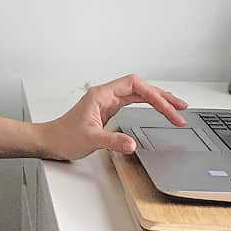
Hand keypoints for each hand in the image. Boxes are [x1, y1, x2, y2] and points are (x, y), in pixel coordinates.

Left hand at [39, 74, 188, 160]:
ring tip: (176, 107)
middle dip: (162, 97)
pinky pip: (133, 102)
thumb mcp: (90, 140)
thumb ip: (112, 141)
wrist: (50, 141)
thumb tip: (132, 144)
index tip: (169, 111)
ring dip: (157, 100)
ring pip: (138, 94)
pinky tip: (157, 109)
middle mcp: (106, 95)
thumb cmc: (63, 137)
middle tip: (181, 108)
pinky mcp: (108, 111)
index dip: (155, 96)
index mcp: (102, 95)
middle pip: (140, 88)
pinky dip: (148, 105)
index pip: (135, 87)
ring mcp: (107, 102)